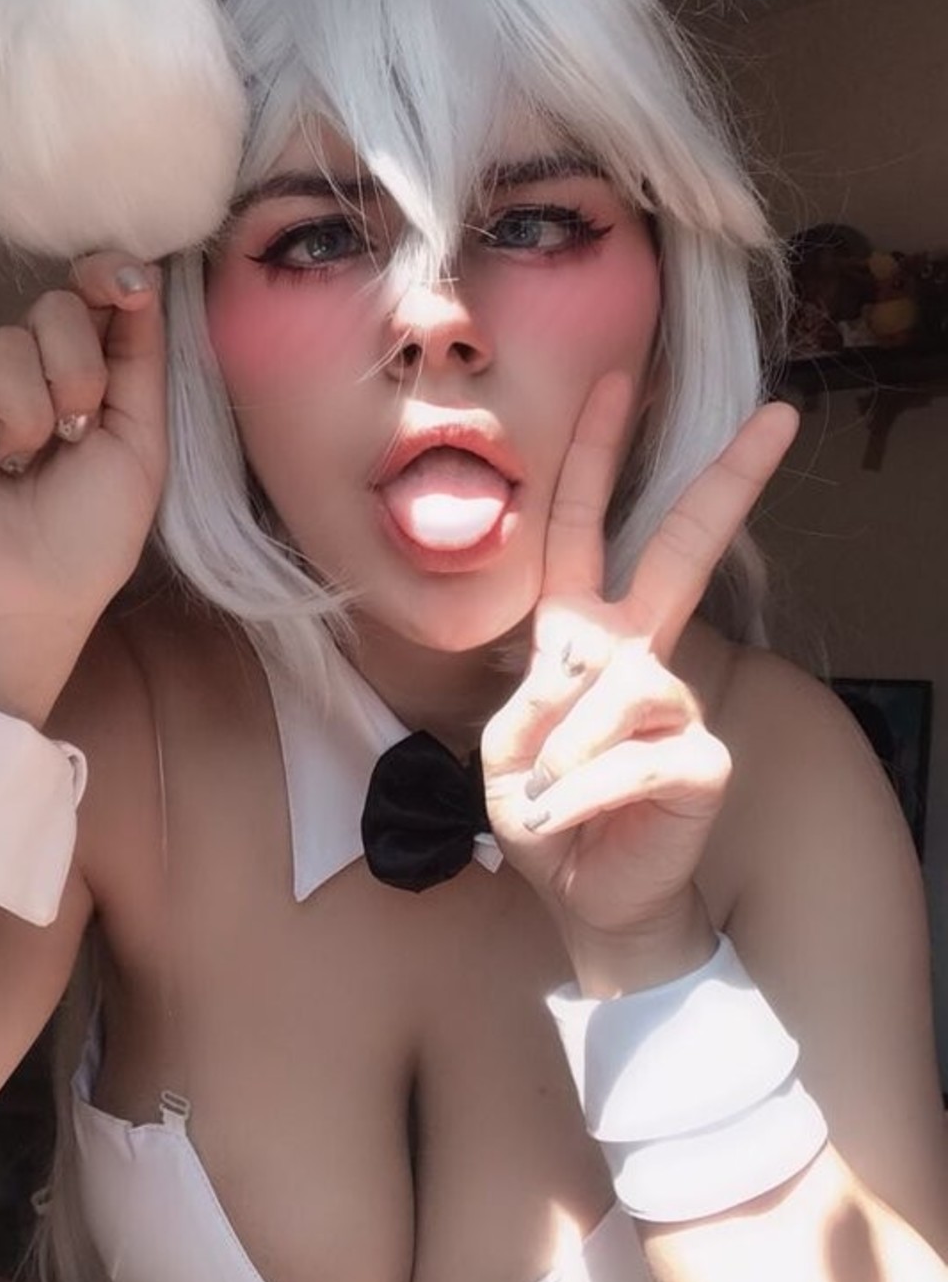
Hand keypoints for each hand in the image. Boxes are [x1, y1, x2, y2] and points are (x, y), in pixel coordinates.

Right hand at [0, 253, 166, 716]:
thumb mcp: (141, 443)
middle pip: (55, 307)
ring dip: (29, 416)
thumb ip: (143, 359)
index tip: (128, 282)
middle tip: (73, 436)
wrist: (29, 598)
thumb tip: (144, 276)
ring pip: (6, 342)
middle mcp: (25, 371)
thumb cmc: (89, 535)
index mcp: (83, 373)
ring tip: (20, 467)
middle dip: (77, 373)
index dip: (109, 276)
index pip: (92, 296)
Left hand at [481, 373, 797, 991]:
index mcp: (578, 635)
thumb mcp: (506, 751)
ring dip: (559, 754)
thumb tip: (598, 664)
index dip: (592, 457)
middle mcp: (634, 654)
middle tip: (776, 417)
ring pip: (616, 687)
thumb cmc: (545, 815)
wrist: (585, 899)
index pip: (579, 530)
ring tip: (544, 802)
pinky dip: (581, 796)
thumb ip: (539, 695)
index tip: (614, 382)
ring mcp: (675, 703)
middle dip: (723, 483)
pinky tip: (570, 823)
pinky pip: (627, 756)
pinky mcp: (701, 756)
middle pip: (678, 550)